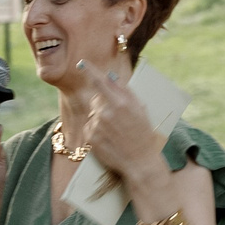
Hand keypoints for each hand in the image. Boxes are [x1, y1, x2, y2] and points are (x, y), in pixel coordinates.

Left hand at [77, 62, 168, 181]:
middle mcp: (107, 112)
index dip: (90, 71)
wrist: (140, 161)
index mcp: (122, 103)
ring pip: (93, 113)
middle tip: (117, 117)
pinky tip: (108, 138)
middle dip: (103, 103)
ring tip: (115, 131)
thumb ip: (124, 91)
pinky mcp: (91, 138)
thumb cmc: (143, 133)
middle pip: (96, 98)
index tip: (81, 63)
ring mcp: (98, 126)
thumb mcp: (140, 109)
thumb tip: (109, 76)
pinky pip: (89, 127)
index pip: (101, 82)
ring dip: (100, 118)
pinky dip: (96, 130)